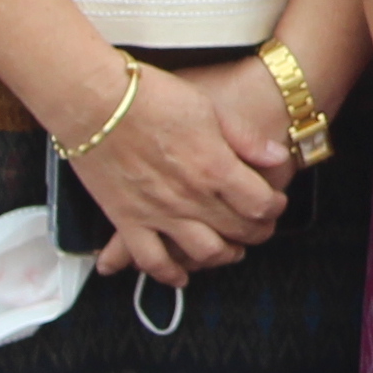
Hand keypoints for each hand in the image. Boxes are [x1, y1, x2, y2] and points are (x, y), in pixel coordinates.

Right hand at [66, 56, 292, 285]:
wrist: (94, 102)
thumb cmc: (151, 96)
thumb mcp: (209, 108)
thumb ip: (245, 138)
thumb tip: (277, 157)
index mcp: (215, 167)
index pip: (261, 204)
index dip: (274, 207)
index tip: (275, 203)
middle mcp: (191, 198)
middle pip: (238, 231)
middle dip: (258, 232)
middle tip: (260, 227)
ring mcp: (159, 213)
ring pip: (203, 253)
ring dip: (223, 256)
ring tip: (230, 249)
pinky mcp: (127, 220)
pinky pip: (152, 259)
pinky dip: (169, 274)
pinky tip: (181, 276)